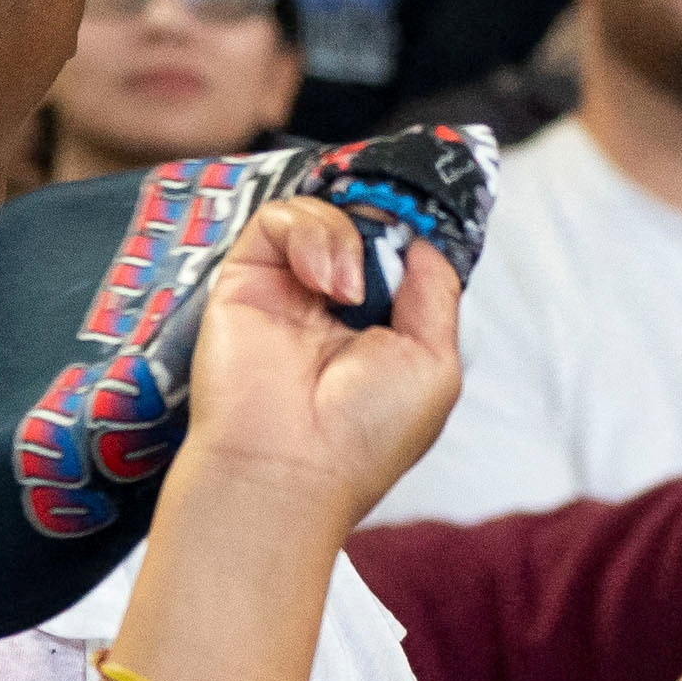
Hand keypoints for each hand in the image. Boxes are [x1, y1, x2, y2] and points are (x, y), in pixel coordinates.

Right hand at [177, 198, 467, 532]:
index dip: (407, 234)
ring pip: (319, 213)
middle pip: (359, 223)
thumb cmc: (364, 435)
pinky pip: (276, 218)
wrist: (290, 466)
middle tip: (382, 259)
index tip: (416, 238)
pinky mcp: (246, 278)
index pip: (394, 252)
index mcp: (378, 327)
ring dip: (344, 238)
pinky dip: (307, 233)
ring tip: (345, 292)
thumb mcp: (434, 364)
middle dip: (378, 226)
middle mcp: (330, 305)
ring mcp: (287, 290)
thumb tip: (419, 239)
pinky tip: (321, 281)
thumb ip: (435, 292)